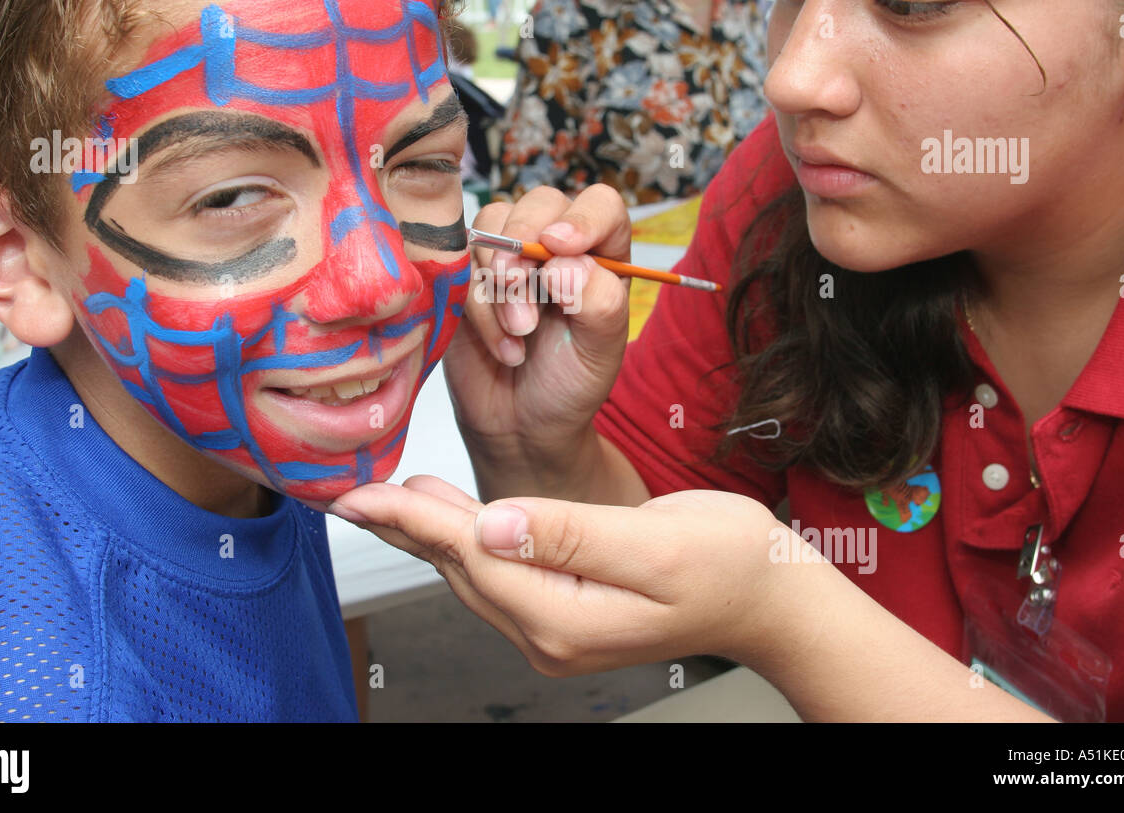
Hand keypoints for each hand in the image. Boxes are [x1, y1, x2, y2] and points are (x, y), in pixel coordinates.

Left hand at [322, 475, 785, 675]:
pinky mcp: (568, 611)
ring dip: (431, 533)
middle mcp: (551, 633)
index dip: (413, 521)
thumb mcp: (657, 541)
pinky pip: (501, 574)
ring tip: (386, 497)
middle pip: (461, 571)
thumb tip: (494, 525)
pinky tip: (450, 516)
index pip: (472, 559)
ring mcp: (557, 629)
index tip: (360, 494)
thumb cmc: (732, 564)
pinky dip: (467, 541)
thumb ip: (572, 534)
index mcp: (567, 617)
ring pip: (476, 574)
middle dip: (405, 528)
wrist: (772, 598)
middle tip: (351, 490)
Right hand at [446, 184, 630, 479]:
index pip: (599, 205)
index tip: (560, 246)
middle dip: (524, 246)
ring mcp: (507, 256)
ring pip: (492, 227)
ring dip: (500, 282)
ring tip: (520, 335)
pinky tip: (502, 348)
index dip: (581, 217)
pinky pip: (460, 265)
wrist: (521, 426)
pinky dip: (479, 308)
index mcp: (602, 253)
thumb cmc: (570, 384)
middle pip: (538, 204)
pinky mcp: (467, 277)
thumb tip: (566, 262)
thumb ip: (598, 305)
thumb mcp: (600, 353)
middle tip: (524, 301)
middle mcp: (554, 245)